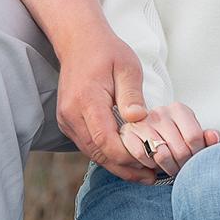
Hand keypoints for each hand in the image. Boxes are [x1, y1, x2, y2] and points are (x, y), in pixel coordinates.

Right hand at [54, 21, 159, 182]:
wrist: (79, 42)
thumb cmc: (106, 52)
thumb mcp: (127, 67)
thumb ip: (132, 95)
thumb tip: (138, 119)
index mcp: (86, 101)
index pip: (106, 141)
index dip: (129, 157)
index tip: (152, 161)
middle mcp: (71, 115)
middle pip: (99, 154)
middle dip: (126, 168)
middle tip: (152, 178)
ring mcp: (67, 121)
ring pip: (93, 153)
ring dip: (118, 165)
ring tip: (144, 173)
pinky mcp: (68, 123)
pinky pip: (89, 146)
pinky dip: (108, 155)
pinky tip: (128, 159)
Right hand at [118, 102, 219, 179]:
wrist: (146, 132)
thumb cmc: (173, 135)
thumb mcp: (193, 134)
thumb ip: (207, 137)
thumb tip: (214, 137)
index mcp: (179, 109)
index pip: (194, 137)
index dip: (197, 155)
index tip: (196, 161)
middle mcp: (160, 112)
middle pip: (179, 149)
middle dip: (184, 166)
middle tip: (184, 170)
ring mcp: (142, 123)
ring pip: (161, 155)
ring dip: (168, 169)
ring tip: (172, 169)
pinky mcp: (128, 134)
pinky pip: (142, 157)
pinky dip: (150, 166)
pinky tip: (155, 166)